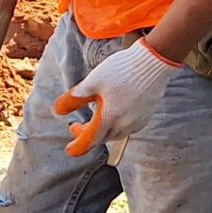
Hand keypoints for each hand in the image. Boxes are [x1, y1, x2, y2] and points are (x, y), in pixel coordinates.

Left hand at [53, 40, 180, 160]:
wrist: (152, 63)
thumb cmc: (120, 70)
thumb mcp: (92, 82)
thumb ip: (74, 98)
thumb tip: (58, 110)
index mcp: (108, 118)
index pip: (90, 141)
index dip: (78, 146)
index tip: (69, 149)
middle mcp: (124, 125)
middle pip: (102, 138)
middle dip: (88, 135)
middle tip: (77, 126)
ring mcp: (137, 122)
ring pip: (116, 134)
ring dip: (103, 131)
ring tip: (94, 120)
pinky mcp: (146, 116)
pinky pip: (128, 128)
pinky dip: (117, 126)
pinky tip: (114, 115)